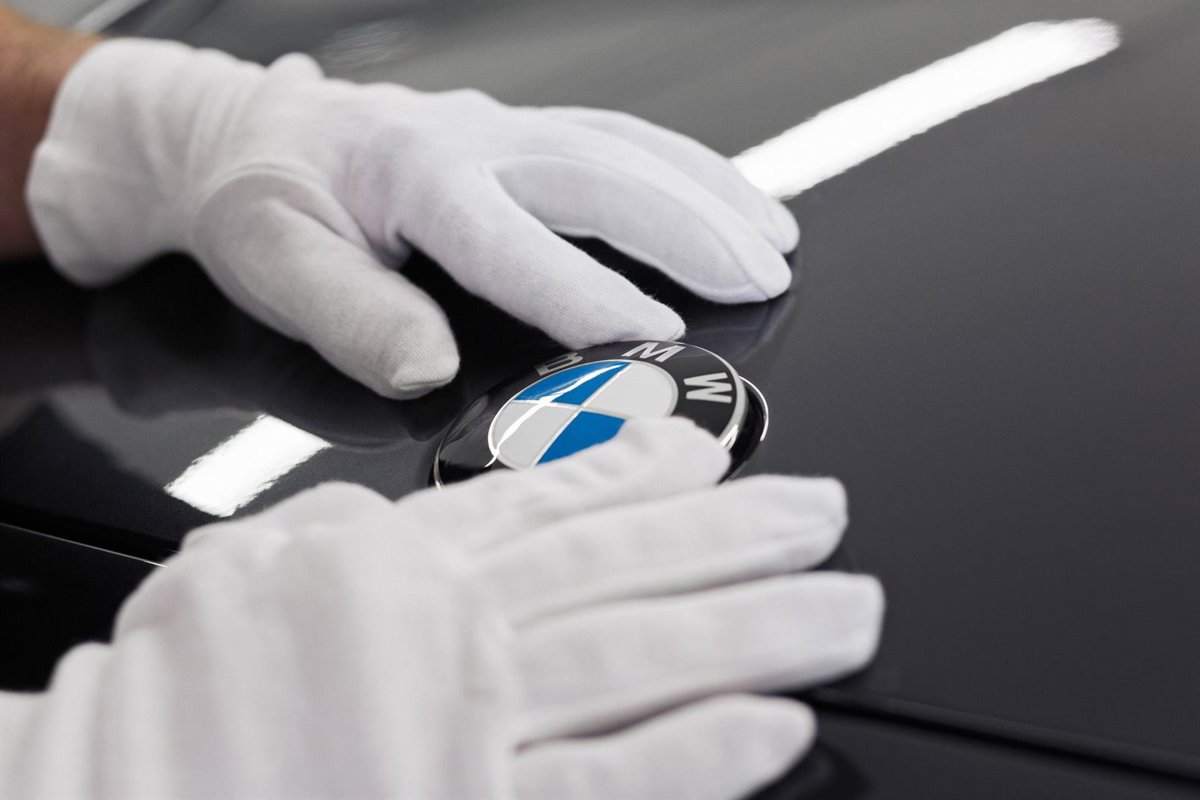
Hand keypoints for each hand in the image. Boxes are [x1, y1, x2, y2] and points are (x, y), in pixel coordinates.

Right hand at [0, 420, 881, 798]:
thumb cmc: (163, 702)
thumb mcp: (242, 574)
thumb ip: (352, 542)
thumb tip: (437, 517)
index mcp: (392, 562)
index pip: (546, 497)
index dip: (644, 468)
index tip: (714, 448)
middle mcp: (447, 634)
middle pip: (624, 570)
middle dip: (738, 539)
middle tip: (824, 516)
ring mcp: (471, 730)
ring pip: (646, 663)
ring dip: (759, 634)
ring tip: (842, 609)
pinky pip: (615, 788)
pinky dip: (704, 755)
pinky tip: (776, 726)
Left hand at [27, 39, 798, 397]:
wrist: (240, 137)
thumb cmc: (259, 203)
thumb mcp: (275, 265)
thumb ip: (352, 316)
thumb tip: (428, 367)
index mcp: (413, 175)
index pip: (516, 244)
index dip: (589, 292)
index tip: (658, 338)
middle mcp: (472, 140)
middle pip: (603, 174)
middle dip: (692, 227)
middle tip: (761, 279)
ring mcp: (500, 129)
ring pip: (627, 147)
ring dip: (709, 191)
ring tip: (772, 240)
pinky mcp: (515, 134)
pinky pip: (615, 138)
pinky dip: (682, 168)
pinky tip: (719, 199)